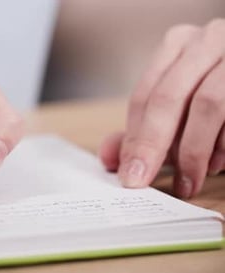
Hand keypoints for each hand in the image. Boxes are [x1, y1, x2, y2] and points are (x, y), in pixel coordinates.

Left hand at [99, 19, 224, 197]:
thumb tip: (108, 159)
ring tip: (188, 182)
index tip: (129, 175)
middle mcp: (205, 41)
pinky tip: (217, 163)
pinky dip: (224, 144)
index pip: (144, 96)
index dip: (134, 139)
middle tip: (145, 181)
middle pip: (168, 98)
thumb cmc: (216, 92)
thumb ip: (141, 130)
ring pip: (207, 104)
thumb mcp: (176, 107)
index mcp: (177, 45)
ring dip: (194, 151)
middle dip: (152, 146)